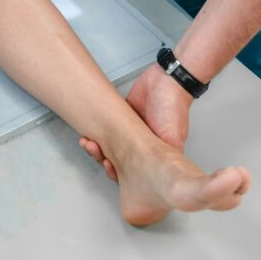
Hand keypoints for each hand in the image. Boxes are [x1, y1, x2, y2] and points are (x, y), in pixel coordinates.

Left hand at [79, 64, 193, 180]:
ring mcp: (128, 132)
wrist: (166, 79)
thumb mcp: (172, 137)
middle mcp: (139, 146)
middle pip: (116, 161)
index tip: (109, 168)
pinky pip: (104, 129)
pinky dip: (95, 133)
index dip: (118, 175)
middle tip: (96, 153)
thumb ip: (164, 157)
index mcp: (153, 156)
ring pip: (108, 147)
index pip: (131, 174)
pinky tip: (87, 134)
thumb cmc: (173, 108)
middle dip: (103, 160)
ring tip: (88, 143)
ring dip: (96, 148)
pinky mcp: (120, 117)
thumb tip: (157, 179)